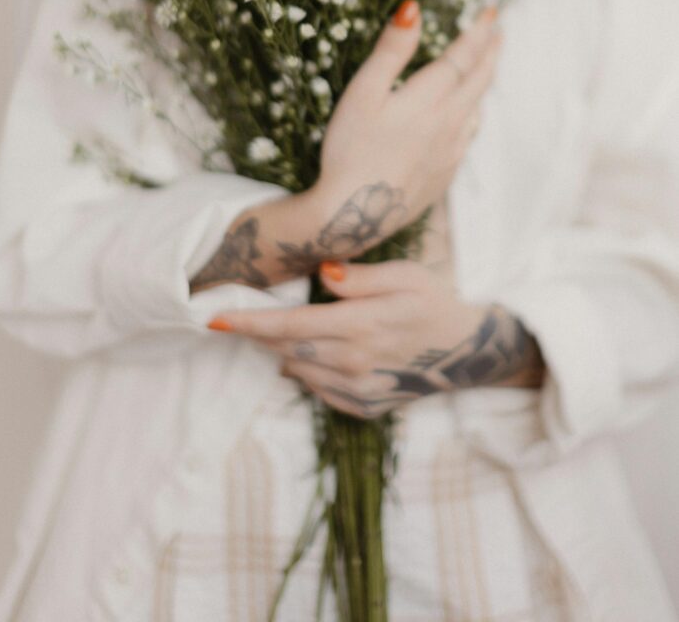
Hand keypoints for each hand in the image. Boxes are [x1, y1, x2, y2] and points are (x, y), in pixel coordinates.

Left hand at [207, 259, 504, 419]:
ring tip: (264, 329)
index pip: (290, 327)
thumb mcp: (406, 275)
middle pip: (285, 349)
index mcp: (362, 326)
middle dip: (252, 333)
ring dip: (275, 350)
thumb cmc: (432, 301)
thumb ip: (361, 276)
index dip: (249, 323)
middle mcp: (355, 363)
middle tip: (228, 316)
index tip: (213, 317)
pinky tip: (303, 353)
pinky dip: (302, 369)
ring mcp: (359, 389)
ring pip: (297, 369)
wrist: (466, 351)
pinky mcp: (363, 406)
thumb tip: (322, 273)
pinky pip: (317, 388)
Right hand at [311, 1, 501, 255]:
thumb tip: (413, 8)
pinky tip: (467, 118)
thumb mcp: (362, 92)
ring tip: (485, 69)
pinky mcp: (444, 176)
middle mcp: (449, 124)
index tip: (491, 12)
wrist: (354, 214)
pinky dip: (473, 116)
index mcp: (429, 99)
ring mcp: (450, 153)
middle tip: (498, 33)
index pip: (463, 57)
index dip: (478, 32)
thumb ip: (391, 50)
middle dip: (490, 53)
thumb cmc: (350, 149)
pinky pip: (467, 137)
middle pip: (479, 82)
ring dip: (484, 84)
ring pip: (477, 110)